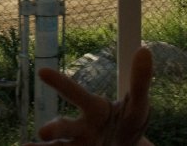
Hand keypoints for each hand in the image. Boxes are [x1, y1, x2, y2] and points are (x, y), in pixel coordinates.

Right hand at [28, 46, 152, 145]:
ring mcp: (77, 144)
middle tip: (44, 132)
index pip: (76, 93)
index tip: (42, 71)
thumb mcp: (138, 104)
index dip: (60, 83)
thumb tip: (144, 50)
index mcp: (94, 108)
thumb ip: (140, 81)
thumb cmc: (128, 121)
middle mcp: (80, 126)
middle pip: (65, 126)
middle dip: (54, 128)